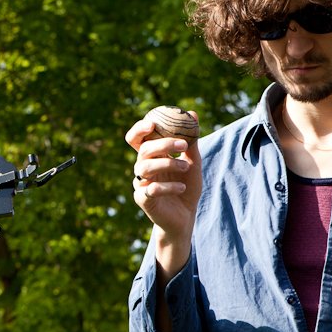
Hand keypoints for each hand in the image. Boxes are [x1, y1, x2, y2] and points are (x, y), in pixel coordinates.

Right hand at [126, 112, 202, 272]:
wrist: (185, 218)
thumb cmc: (186, 188)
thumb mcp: (193, 163)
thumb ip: (191, 142)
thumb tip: (192, 114)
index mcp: (152, 157)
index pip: (138, 139)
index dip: (139, 129)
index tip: (153, 123)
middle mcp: (143, 168)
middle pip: (144, 150)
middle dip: (162, 144)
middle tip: (182, 144)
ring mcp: (141, 184)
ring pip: (144, 167)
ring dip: (167, 164)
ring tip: (187, 166)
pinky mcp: (143, 199)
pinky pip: (151, 189)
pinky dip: (168, 186)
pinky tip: (182, 187)